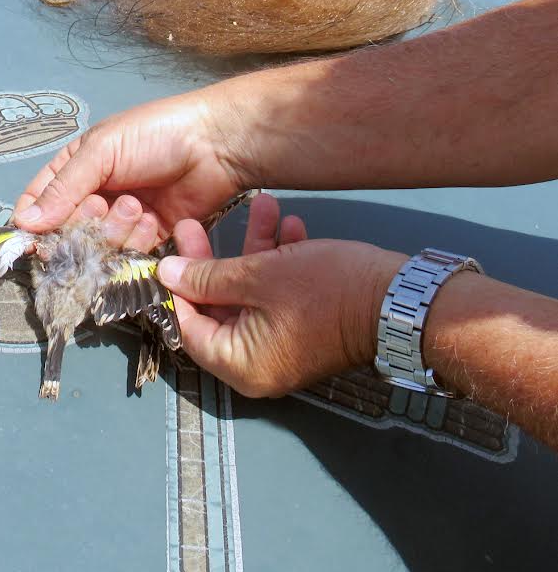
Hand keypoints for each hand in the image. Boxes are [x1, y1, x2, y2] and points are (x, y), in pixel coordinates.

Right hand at [13, 89, 248, 249]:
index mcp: (75, 169)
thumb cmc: (155, 135)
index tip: (36, 240)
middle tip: (102, 206)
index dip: (33, 222)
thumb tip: (23, 224)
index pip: (38, 202)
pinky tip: (152, 222)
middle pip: (66, 232)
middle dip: (82, 224)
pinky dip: (136, 245)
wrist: (217, 145)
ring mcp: (121, 221)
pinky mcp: (148, 240)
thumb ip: (63, 188)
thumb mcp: (101, 151)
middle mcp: (93, 197)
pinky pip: (127, 258)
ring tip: (136, 207)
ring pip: (97, 248)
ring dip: (114, 232)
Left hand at [157, 194, 404, 396]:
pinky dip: (279, 262)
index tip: (168, 253)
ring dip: (254, 249)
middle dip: (213, 258)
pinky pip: (279, 295)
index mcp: (239, 364)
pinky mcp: (305, 328)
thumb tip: (166, 274)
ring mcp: (282, 347)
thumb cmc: (328, 290)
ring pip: (251, 293)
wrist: (404, 300)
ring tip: (259, 206)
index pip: (187, 326)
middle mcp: (257, 365)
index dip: (175, 287)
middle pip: (218, 307)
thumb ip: (207, 276)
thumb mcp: (258, 275)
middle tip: (197, 223)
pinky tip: (290, 224)